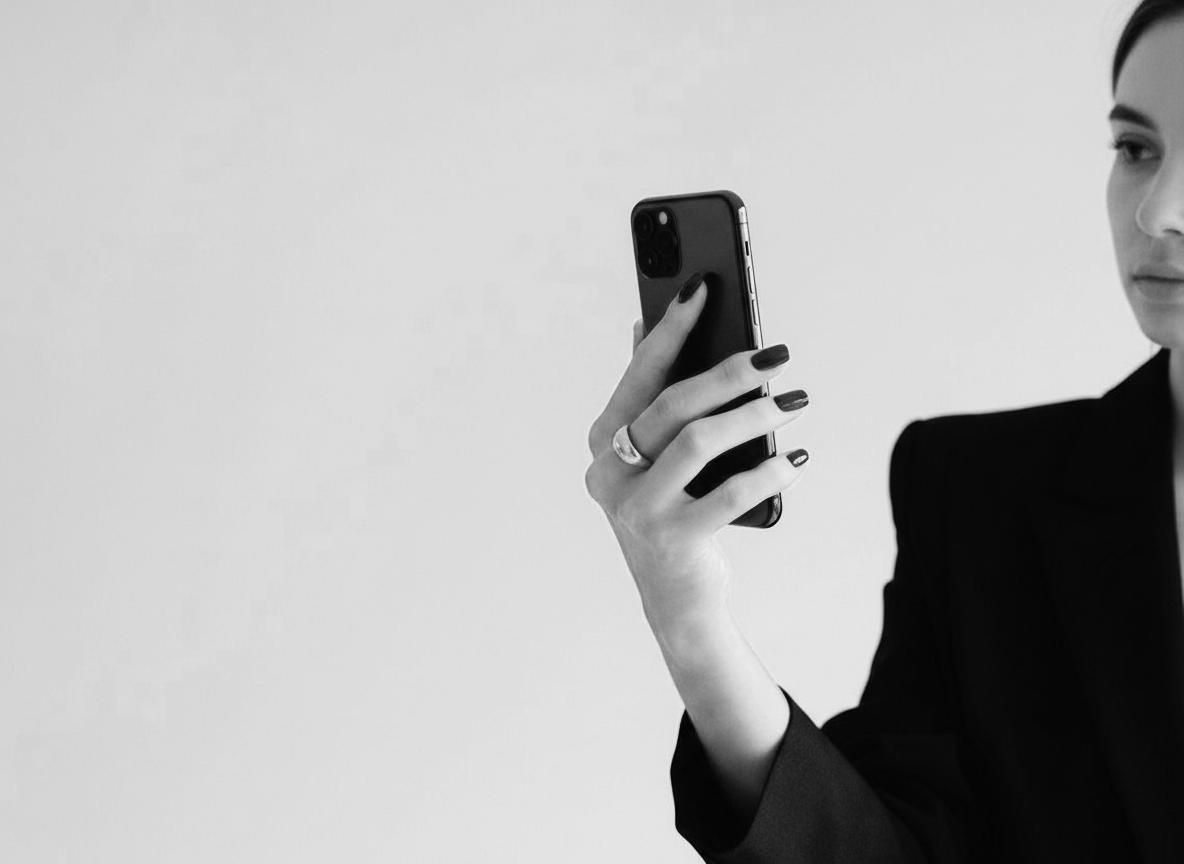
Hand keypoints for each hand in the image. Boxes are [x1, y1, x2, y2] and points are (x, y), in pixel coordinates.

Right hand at [584, 278, 809, 628]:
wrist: (675, 597)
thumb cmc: (671, 510)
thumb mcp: (654, 455)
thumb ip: (649, 395)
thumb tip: (644, 324)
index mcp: (604, 441)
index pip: (640, 374)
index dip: (671, 329)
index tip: (704, 288)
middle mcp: (609, 471)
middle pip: (673, 405)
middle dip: (729, 373)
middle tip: (777, 355)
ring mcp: (635, 508)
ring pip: (700, 442)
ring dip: (755, 416)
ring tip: (794, 403)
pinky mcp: (671, 539)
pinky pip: (730, 492)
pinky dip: (770, 472)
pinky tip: (796, 459)